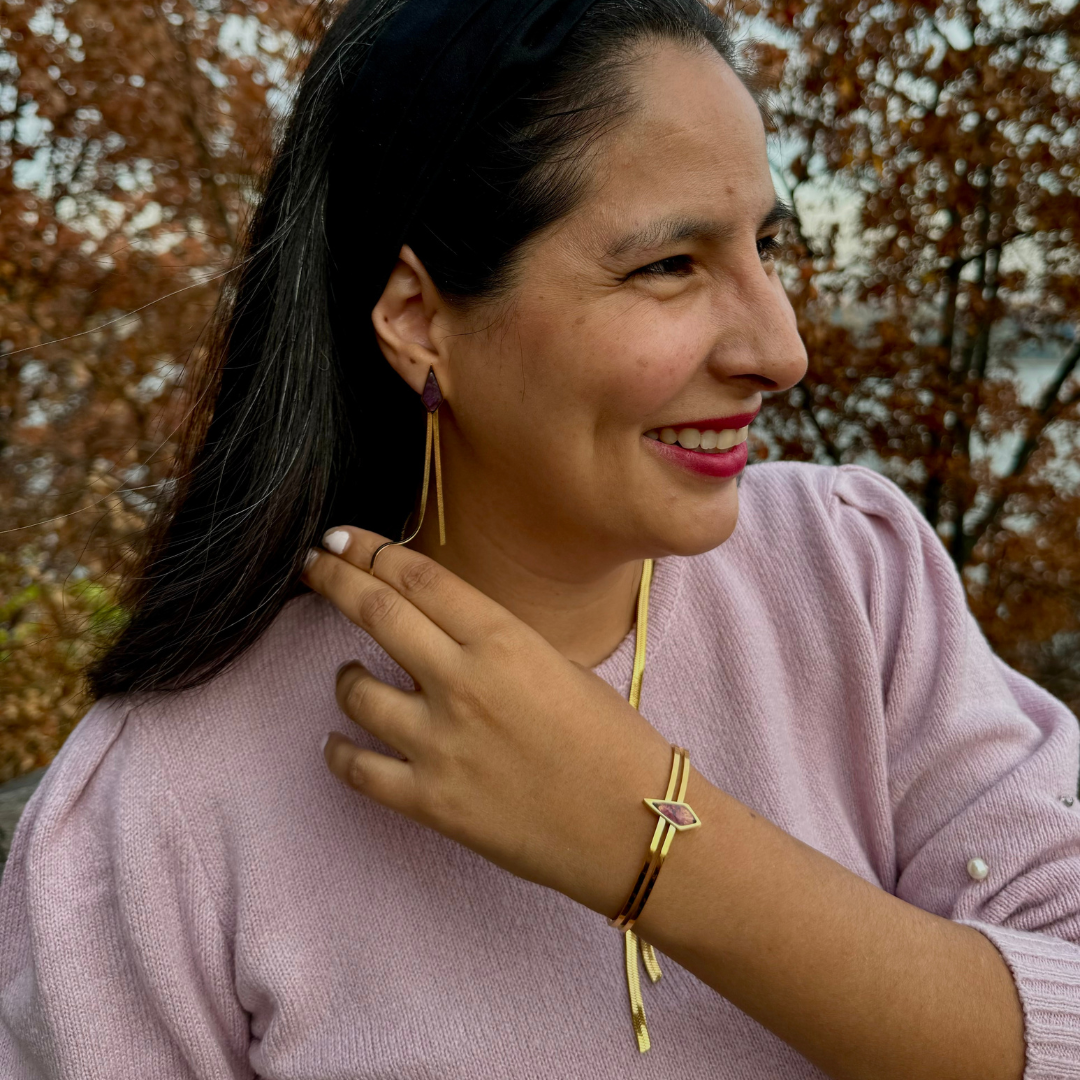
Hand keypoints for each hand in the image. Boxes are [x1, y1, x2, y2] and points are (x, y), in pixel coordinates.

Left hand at [301, 527, 675, 918]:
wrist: (634, 823)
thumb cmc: (613, 741)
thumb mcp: (559, 666)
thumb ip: (495, 644)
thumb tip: (444, 633)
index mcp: (502, 640)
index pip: (418, 577)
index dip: (371, 550)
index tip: (342, 539)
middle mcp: (462, 681)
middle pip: (376, 611)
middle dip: (334, 578)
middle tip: (313, 564)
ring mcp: (439, 742)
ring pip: (355, 690)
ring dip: (343, 675)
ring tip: (348, 674)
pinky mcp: (429, 800)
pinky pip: (357, 768)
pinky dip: (338, 751)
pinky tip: (336, 742)